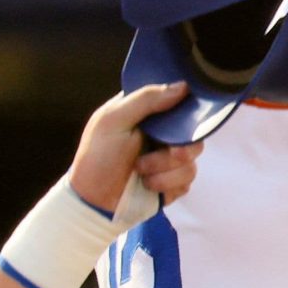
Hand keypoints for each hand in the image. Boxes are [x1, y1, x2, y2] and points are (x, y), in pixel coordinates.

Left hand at [68, 84, 200, 224]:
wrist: (94, 200)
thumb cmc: (97, 157)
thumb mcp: (113, 120)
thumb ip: (145, 100)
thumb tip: (182, 86)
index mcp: (147, 113)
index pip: (178, 102)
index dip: (185, 110)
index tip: (180, 120)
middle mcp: (162, 134)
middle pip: (193, 134)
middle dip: (175, 150)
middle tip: (164, 154)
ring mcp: (169, 159)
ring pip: (191, 161)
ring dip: (165, 171)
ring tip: (141, 173)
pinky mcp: (173, 182)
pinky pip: (187, 181)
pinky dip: (167, 185)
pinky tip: (148, 185)